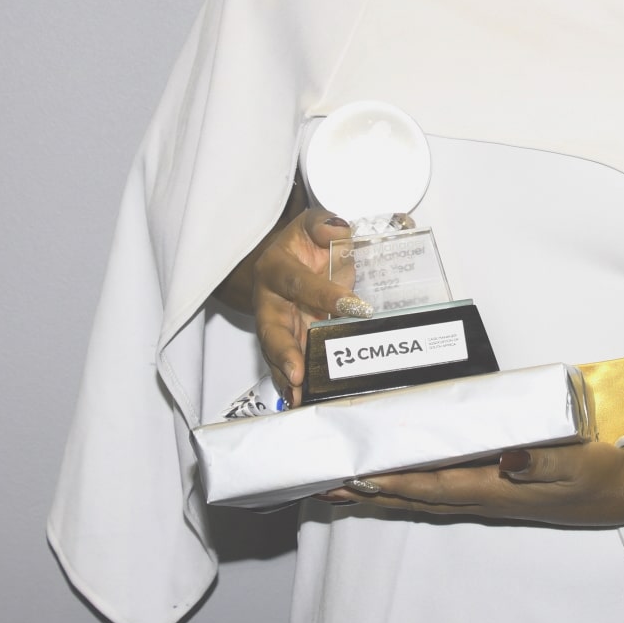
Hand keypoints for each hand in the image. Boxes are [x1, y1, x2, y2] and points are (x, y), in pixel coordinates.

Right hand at [252, 210, 368, 407]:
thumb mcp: (312, 223)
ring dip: (285, 374)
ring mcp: (275, 324)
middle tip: (298, 372)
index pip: (300, 282)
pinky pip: (285, 363)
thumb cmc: (303, 243)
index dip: (325, 294)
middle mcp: (269, 299)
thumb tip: (336, 231)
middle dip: (284, 351)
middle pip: (271, 328)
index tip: (354, 307)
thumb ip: (324, 224)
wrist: (288, 257)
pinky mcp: (284, 341)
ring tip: (298, 395)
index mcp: (276, 267)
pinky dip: (290, 382)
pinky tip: (300, 399)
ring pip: (276, 352)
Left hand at [324, 441, 623, 528]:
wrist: (616, 493)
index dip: (393, 481)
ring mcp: (484, 495)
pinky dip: (408, 485)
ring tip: (342, 483)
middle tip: (326, 481)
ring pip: (422, 495)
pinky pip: (439, 489)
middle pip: (414, 495)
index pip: (433, 485)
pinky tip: (394, 478)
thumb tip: (507, 458)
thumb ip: (544, 461)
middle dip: (370, 490)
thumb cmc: (594, 474)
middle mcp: (481, 496)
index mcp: (495, 489)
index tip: (357, 474)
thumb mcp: (576, 463)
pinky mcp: (491, 487)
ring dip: (381, 491)